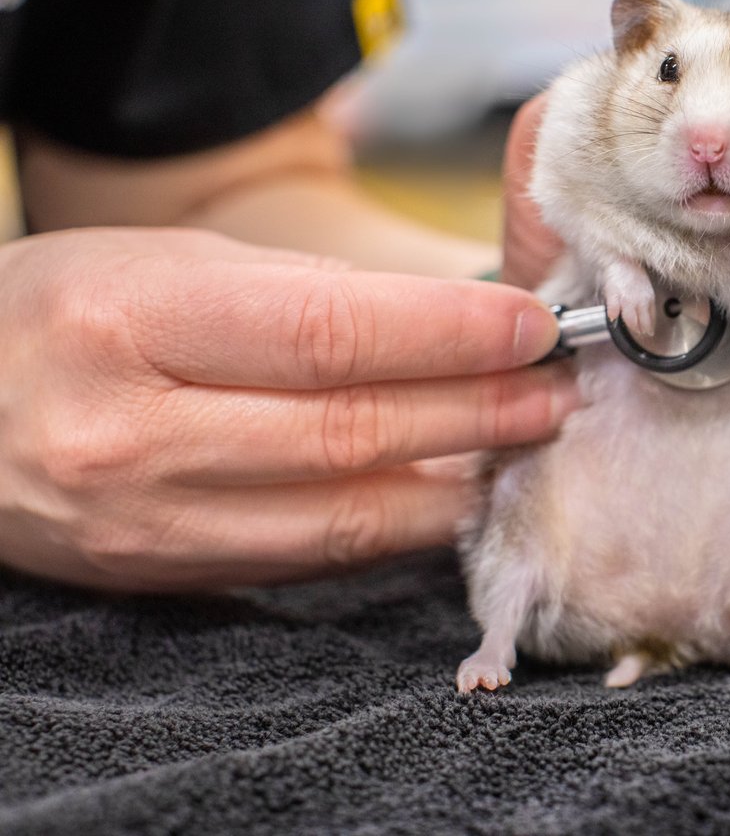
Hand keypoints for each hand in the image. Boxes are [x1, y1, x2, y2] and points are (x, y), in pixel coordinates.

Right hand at [0, 228, 573, 590]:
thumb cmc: (65, 311)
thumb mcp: (168, 262)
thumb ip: (308, 296)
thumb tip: (451, 322)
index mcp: (134, 323)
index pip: (329, 335)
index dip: (449, 335)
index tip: (530, 326)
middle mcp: (134, 435)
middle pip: (352, 433)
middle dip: (479, 410)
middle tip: (556, 387)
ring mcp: (147, 523)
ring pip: (345, 516)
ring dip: (457, 479)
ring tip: (526, 438)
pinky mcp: (164, 576)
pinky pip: (311, 556)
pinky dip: (395, 524)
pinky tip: (449, 490)